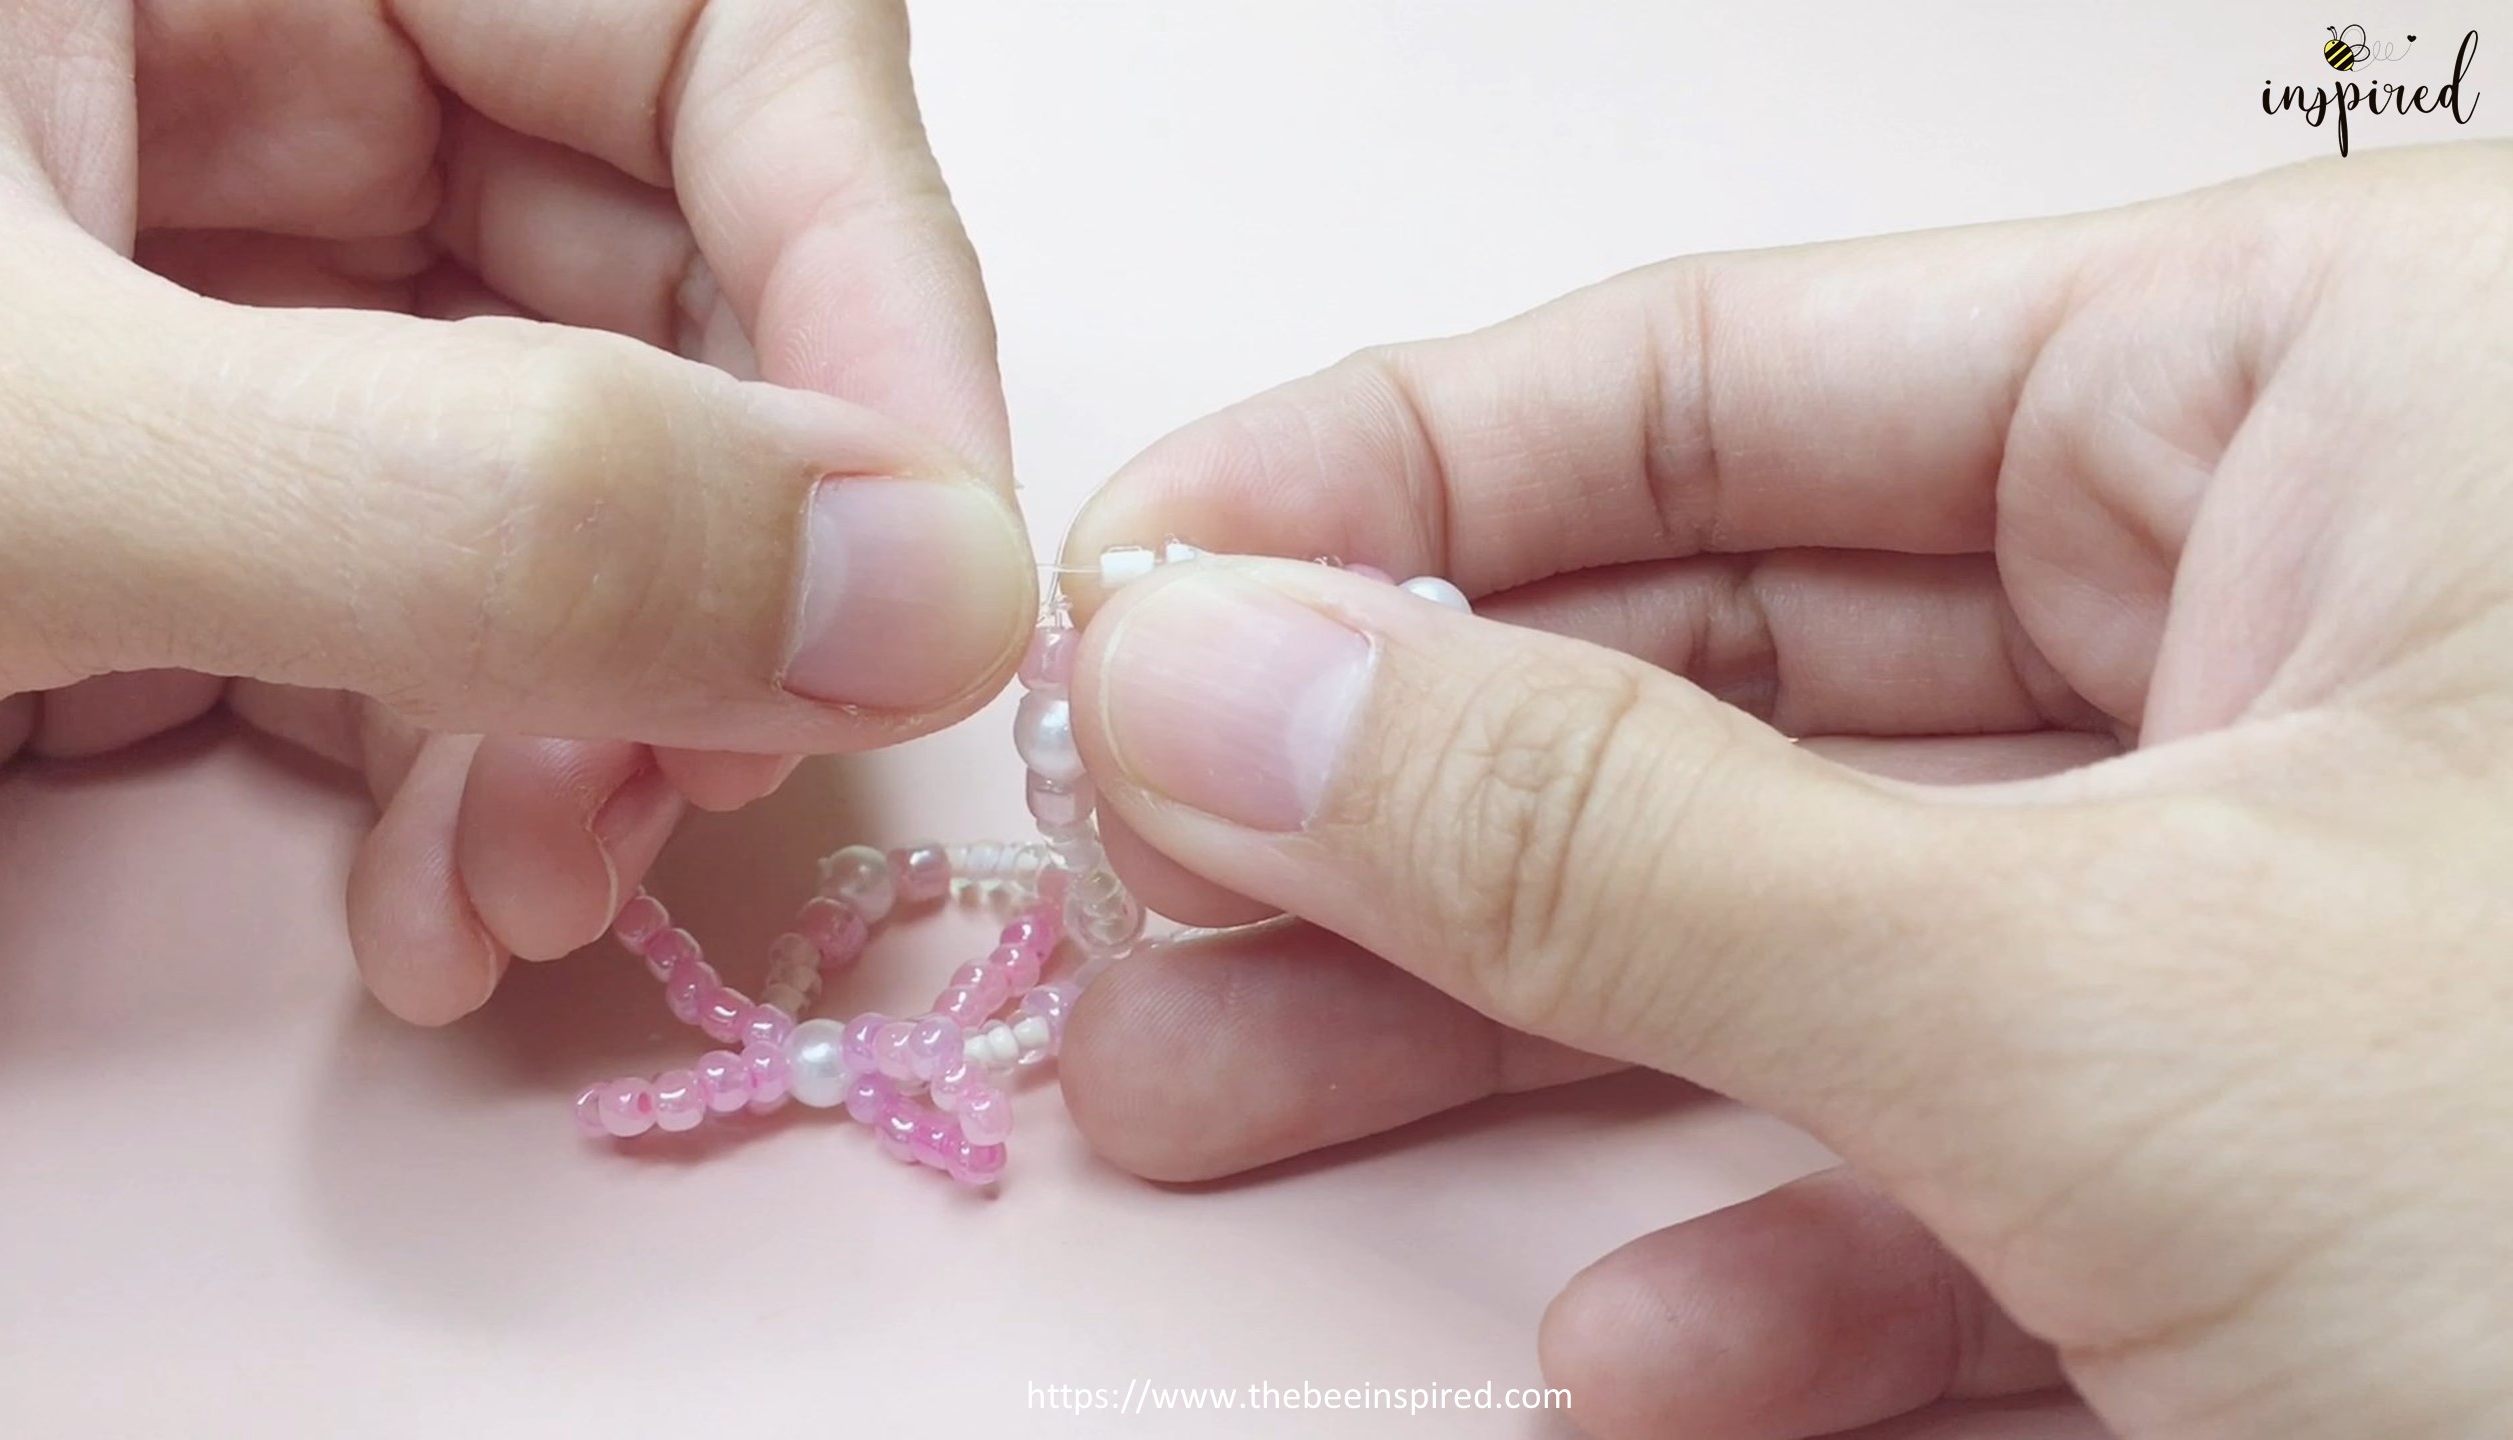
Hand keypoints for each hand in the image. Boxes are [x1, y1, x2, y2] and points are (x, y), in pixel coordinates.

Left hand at [0, 0, 1032, 1021]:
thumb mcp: (7, 460)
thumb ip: (465, 500)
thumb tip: (919, 591)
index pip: (718, 35)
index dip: (872, 289)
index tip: (922, 582)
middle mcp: (252, 73)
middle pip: (674, 291)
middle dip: (718, 584)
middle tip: (692, 781)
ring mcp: (215, 287)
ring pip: (578, 491)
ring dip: (605, 731)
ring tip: (523, 895)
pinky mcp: (184, 481)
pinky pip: (428, 609)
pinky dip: (466, 779)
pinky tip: (433, 907)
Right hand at [1057, 143, 2512, 1438]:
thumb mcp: (2107, 1008)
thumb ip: (1616, 839)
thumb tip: (1223, 683)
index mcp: (2348, 403)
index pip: (1719, 375)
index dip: (1383, 487)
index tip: (1139, 595)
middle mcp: (2324, 603)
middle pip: (1721, 654)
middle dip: (1400, 793)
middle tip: (1144, 882)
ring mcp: (2309, 886)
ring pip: (1810, 910)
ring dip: (1507, 1026)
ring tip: (1228, 1086)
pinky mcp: (2308, 1137)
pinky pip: (1979, 1140)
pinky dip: (1795, 1252)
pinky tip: (1638, 1345)